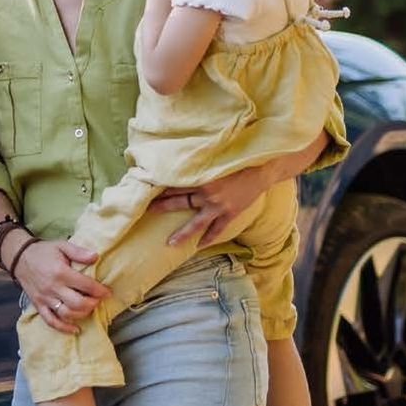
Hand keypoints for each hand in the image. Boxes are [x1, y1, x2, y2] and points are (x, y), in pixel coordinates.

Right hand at [10, 236, 111, 333]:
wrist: (18, 258)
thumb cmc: (43, 252)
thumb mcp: (61, 246)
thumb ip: (78, 252)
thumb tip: (96, 257)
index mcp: (60, 272)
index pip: (86, 285)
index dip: (100, 290)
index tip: (107, 292)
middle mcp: (53, 287)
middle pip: (78, 303)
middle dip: (93, 303)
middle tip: (97, 299)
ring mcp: (45, 298)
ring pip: (67, 314)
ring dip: (82, 314)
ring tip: (88, 308)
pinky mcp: (38, 305)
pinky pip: (51, 321)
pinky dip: (63, 328)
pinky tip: (75, 329)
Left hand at [148, 166, 270, 245]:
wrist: (260, 169)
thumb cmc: (234, 160)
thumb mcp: (212, 159)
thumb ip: (195, 165)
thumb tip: (176, 160)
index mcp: (200, 178)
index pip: (173, 185)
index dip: (159, 189)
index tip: (145, 190)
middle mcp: (206, 194)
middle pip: (178, 202)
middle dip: (161, 207)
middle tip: (146, 212)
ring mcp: (218, 206)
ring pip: (196, 223)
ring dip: (182, 234)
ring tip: (169, 243)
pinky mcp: (230, 213)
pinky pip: (217, 229)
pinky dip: (208, 238)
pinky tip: (199, 246)